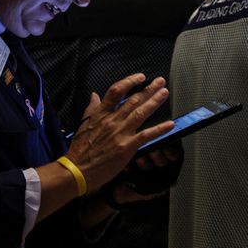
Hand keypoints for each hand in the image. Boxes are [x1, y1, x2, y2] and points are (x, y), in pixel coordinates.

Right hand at [64, 73, 173, 193]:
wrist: (78, 169)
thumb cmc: (79, 150)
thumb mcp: (83, 124)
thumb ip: (91, 109)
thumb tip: (94, 95)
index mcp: (100, 114)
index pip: (116, 91)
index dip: (129, 82)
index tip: (140, 77)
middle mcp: (112, 121)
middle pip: (133, 100)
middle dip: (148, 89)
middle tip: (160, 82)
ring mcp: (120, 133)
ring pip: (141, 113)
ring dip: (154, 102)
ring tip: (164, 93)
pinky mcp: (127, 147)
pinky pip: (146, 135)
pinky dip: (159, 129)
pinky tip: (170, 124)